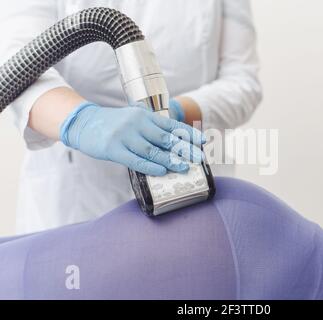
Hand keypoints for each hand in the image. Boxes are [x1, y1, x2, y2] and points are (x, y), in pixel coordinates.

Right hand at [60, 102, 205, 175]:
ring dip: (170, 160)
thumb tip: (174, 143)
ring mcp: (125, 136)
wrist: (84, 122)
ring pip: (152, 150)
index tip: (203, 141)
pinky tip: (161, 172)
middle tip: (199, 158)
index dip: (188, 134)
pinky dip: (150, 167)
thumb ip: (152, 127)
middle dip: (185, 149)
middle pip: (166, 138)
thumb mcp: (134, 118)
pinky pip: (135, 160)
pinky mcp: (113, 149)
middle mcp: (137, 123)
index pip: (171, 125)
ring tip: (184, 167)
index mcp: (145, 116)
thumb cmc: (114, 124)